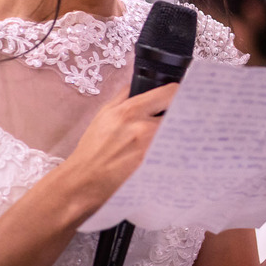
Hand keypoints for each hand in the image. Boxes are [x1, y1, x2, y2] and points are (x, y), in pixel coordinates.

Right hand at [63, 82, 178, 207]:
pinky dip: (175, 150)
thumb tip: (138, 84)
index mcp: (130, 112)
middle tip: (178, 116)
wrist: (84, 181)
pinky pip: (174, 153)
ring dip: (178, 133)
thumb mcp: (103, 115)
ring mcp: (152, 150)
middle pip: (180, 113)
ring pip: (179, 134)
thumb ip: (123, 96)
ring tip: (171, 136)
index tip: (177, 95)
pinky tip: (168, 153)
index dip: (177, 92)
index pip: (170, 92)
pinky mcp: (157, 168)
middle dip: (180, 113)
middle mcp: (144, 129)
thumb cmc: (92, 150)